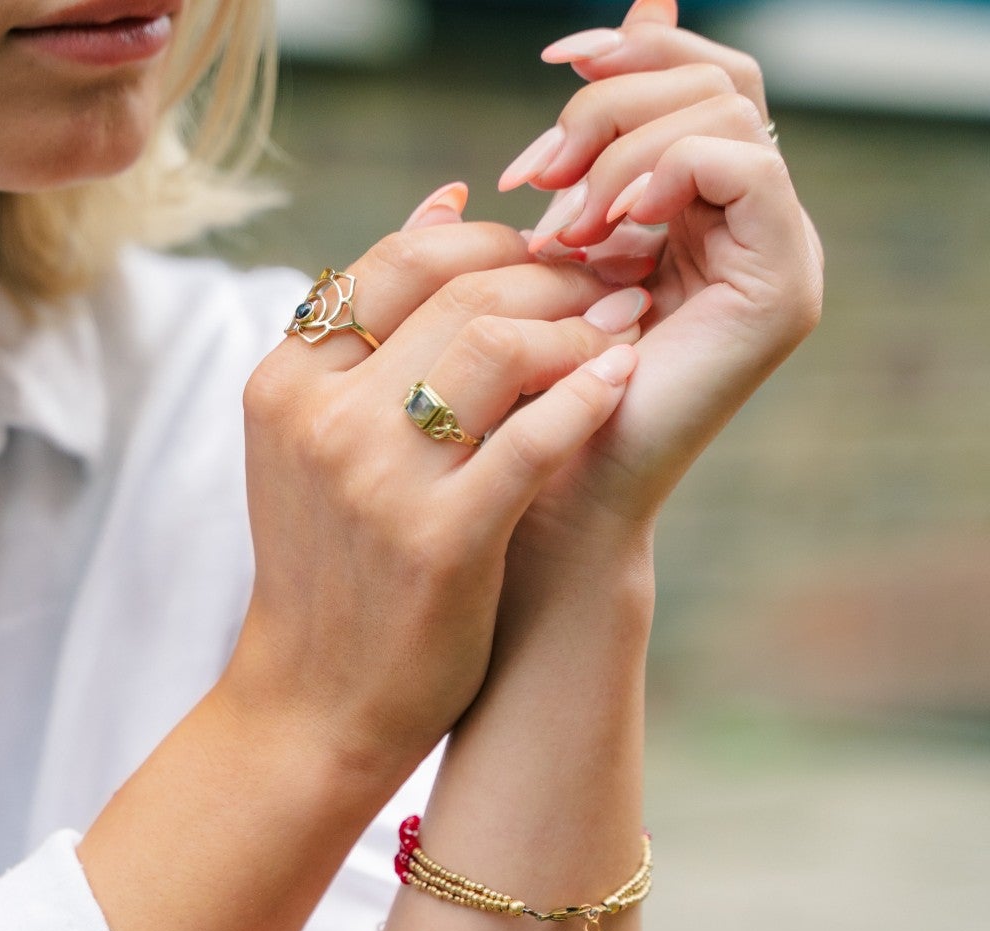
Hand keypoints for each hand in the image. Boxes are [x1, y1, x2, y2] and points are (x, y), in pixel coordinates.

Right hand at [225, 223, 640, 788]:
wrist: (316, 704)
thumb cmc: (335, 567)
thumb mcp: (320, 437)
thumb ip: (374, 329)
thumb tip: (446, 199)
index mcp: (284, 383)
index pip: (397, 260)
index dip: (486, 243)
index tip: (542, 261)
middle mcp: (320, 419)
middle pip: (456, 289)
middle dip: (548, 274)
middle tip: (603, 283)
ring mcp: (377, 480)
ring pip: (497, 343)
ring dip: (574, 325)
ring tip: (615, 330)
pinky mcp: (441, 542)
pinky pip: (535, 438)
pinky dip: (587, 396)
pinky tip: (618, 383)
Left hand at [495, 0, 822, 563]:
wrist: (540, 504)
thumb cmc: (525, 394)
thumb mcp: (547, 247)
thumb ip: (586, 150)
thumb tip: (626, 8)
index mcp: (704, 212)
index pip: (699, 78)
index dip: (633, 48)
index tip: (551, 60)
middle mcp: (753, 229)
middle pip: (717, 79)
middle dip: (614, 99)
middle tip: (536, 173)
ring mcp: (778, 258)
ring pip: (727, 110)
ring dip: (625, 142)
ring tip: (560, 221)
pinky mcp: (783, 289)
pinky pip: (744, 166)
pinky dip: (666, 172)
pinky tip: (604, 226)